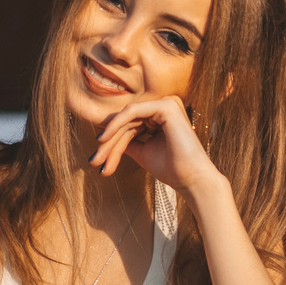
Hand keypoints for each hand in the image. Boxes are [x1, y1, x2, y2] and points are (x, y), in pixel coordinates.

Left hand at [91, 95, 227, 197]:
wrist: (192, 180)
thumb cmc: (172, 168)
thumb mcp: (143, 152)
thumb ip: (127, 141)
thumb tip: (105, 137)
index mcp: (161, 116)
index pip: (130, 126)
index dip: (111, 144)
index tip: (97, 162)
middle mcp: (164, 107)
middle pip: (127, 122)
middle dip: (108, 144)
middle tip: (94, 162)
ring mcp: (166, 104)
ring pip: (127, 118)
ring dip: (110, 139)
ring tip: (97, 159)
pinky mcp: (166, 106)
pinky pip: (132, 112)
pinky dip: (116, 125)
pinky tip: (104, 139)